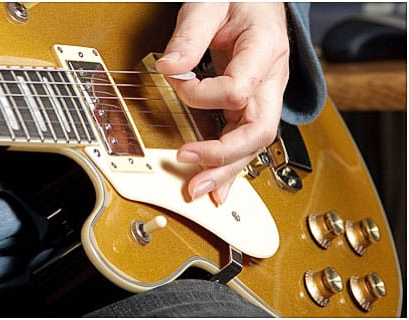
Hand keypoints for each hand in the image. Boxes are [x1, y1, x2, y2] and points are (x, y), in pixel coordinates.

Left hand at [155, 3, 289, 204]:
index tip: (175, 79)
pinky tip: (217, 187)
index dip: (201, 93)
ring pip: (254, 144)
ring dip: (226, 171)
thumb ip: (190, 34)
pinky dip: (230, 165)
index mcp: (266, 49)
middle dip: (223, 157)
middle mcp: (271, 79)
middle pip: (258, 130)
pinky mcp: (253, 105)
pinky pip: (245, 141)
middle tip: (192, 173)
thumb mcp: (210, 4)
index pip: (237, 89)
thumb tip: (169, 67)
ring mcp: (265, 95)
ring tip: (199, 190)